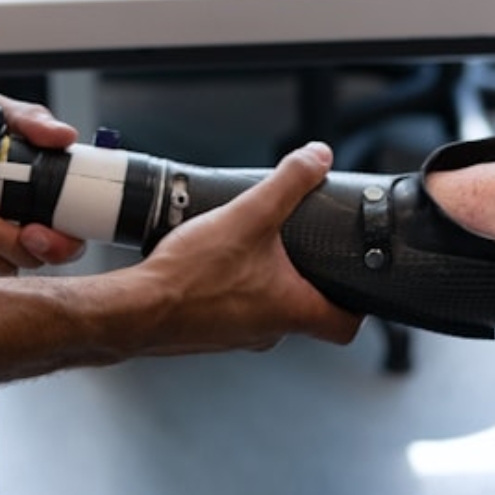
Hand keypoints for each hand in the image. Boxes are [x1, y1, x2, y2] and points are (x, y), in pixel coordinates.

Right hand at [131, 142, 362, 351]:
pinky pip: (233, 310)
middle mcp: (269, 332)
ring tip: (252, 249)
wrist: (136, 310)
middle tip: (302, 250)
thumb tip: (317, 158)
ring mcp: (237, 336)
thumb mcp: (248, 215)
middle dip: (305, 280)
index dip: (358, 305)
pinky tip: (213, 264)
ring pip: (266, 309)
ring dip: (265, 282)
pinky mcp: (209, 333)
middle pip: (305, 312)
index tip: (356, 284)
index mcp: (291, 311)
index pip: (345, 326)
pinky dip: (232, 288)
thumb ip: (288, 183)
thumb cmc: (191, 276)